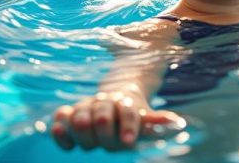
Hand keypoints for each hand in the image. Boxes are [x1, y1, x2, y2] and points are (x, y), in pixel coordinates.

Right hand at [50, 91, 184, 150]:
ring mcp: (86, 106)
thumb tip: (178, 123)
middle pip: (102, 115)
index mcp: (126, 104)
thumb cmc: (134, 114)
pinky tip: (67, 144)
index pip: (128, 113)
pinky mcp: (69, 112)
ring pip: (80, 115)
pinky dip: (60, 130)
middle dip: (104, 132)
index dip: (128, 127)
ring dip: (82, 131)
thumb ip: (158, 121)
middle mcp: (105, 102)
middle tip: (105, 143)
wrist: (117, 95)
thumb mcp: (147, 118)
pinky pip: (60, 117)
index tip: (128, 143)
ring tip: (88, 144)